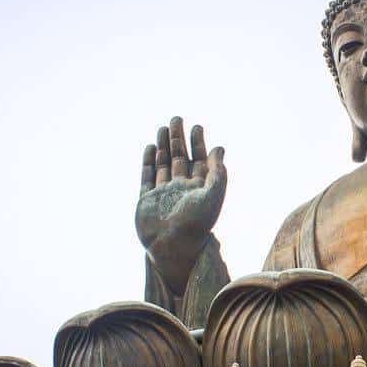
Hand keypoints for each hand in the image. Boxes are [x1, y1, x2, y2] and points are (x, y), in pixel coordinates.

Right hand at [135, 117, 226, 292]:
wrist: (173, 247)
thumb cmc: (197, 223)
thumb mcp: (214, 194)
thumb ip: (217, 172)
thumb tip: (220, 148)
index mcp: (199, 189)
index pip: (199, 160)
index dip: (198, 143)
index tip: (197, 126)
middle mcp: (181, 189)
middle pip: (179, 158)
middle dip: (179, 138)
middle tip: (177, 118)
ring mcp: (163, 194)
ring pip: (163, 164)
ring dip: (164, 146)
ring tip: (163, 127)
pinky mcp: (146, 200)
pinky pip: (147, 177)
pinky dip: (149, 161)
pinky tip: (151, 147)